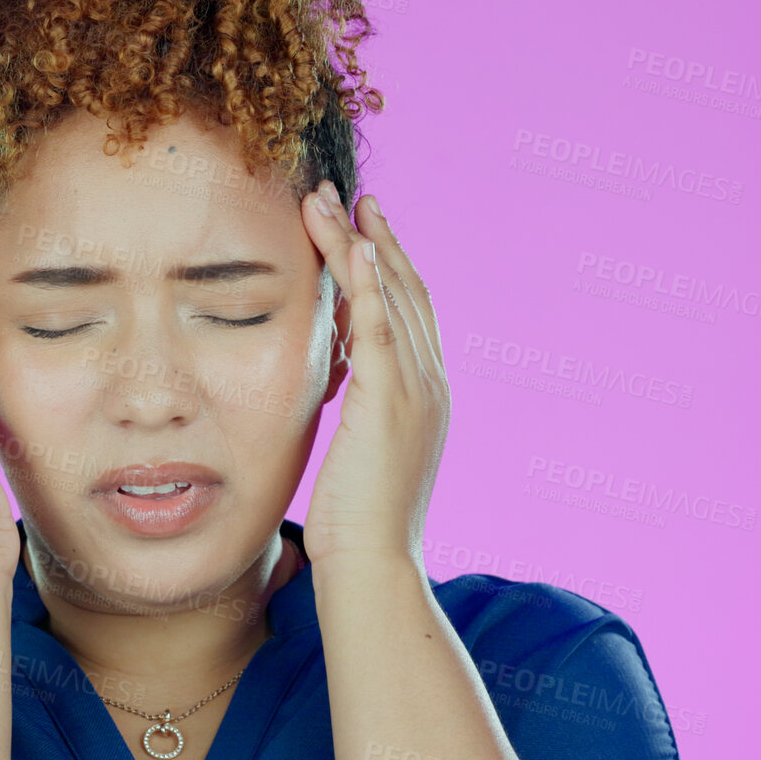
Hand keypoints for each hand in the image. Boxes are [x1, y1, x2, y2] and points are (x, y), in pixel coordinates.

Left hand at [297, 181, 450, 568]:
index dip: (388, 264)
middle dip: (374, 238)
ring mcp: (417, 391)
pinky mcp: (391, 403)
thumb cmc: (358, 527)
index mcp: (426, 396)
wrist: (373, 567)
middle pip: (404, 291)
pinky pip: (382, 328)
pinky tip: (354, 244)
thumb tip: (342, 398)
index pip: (409, 312)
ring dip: (359, 243)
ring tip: (329, 201)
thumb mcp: (363, 457)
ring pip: (389, 297)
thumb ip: (361, 417)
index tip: (362, 227)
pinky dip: (369, 283)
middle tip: (347, 192)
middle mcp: (431, 384)